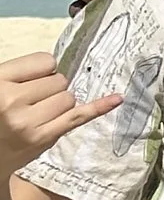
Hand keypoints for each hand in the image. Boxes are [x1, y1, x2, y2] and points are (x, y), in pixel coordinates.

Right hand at [0, 54, 119, 176]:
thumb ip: (22, 74)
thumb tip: (59, 65)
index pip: (45, 62)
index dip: (44, 70)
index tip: (34, 79)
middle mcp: (11, 100)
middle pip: (59, 81)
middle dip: (51, 89)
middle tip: (31, 102)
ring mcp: (28, 122)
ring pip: (69, 98)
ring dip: (59, 104)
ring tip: (36, 114)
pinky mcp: (43, 138)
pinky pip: (78, 117)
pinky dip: (99, 108)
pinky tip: (117, 99)